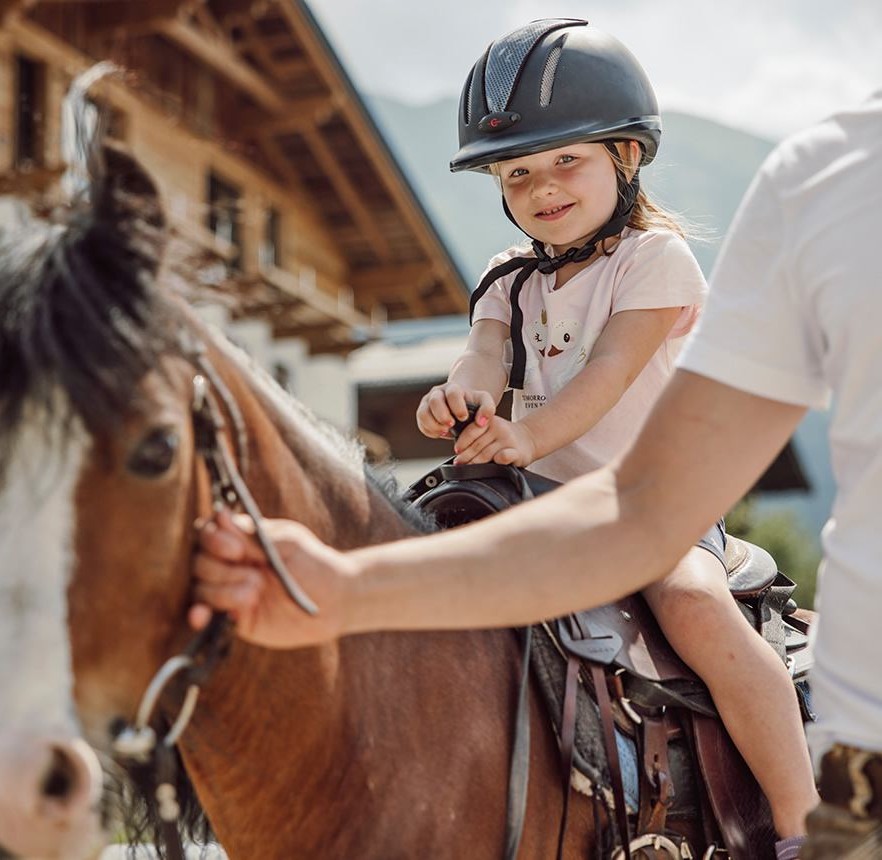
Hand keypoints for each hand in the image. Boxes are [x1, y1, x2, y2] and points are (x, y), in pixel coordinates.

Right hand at [189, 510, 357, 648]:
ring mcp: (230, 590)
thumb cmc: (314, 564)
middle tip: (256, 575)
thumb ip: (254, 534)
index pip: (208, 532)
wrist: (335, 601)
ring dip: (223, 590)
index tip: (236, 549)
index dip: (213, 540)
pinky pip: (206, 615)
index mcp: (242, 540)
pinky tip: (201, 617)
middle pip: (199, 561)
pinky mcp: (234, 617)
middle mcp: (231, 564)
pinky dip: (198, 614)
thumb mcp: (288, 543)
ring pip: (201, 587)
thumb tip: (221, 516)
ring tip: (255, 592)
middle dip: (222, 568)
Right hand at [416, 382, 494, 438]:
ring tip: (445, 431)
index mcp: (453, 388)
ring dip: (433, 425)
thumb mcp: (484, 402)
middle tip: (451, 426)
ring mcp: (427, 402)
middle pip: (434, 401)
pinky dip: (429, 430)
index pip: (452, 393)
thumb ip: (488, 409)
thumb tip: (481, 422)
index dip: (457, 406)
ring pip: (423, 412)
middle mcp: (437, 393)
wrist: (461, 406)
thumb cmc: (473, 404)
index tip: (464, 418)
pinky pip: (420, 423)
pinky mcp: (422, 413)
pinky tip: (440, 433)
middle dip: (442, 415)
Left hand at [453, 416, 536, 466]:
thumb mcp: (490, 428)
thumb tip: (457, 449)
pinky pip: (504, 456)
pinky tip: (491, 464)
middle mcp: (499, 429)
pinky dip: (497, 461)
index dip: (462, 442)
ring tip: (468, 468)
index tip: (456, 451)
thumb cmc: (503, 436)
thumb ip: (475, 434)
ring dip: (475, 462)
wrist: (528, 438)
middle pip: (478, 444)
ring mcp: (508, 440)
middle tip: (458, 463)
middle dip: (466, 456)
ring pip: (487, 453)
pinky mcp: (517, 452)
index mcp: (490, 421)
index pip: (472, 431)